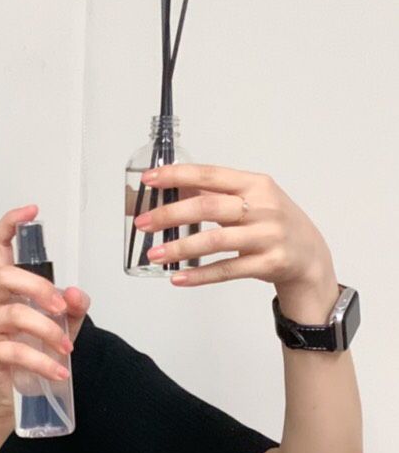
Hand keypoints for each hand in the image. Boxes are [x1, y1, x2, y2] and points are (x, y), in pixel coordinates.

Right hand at [0, 205, 91, 432]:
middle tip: (62, 310)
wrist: (4, 401)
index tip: (32, 211)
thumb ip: (70, 309)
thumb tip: (76, 293)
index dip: (10, 224)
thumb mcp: (57, 330)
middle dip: (40, 289)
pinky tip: (59, 370)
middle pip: (5, 276)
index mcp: (1, 291)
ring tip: (67, 348)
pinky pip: (14, 350)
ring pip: (13, 313)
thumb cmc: (26, 360)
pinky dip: (43, 360)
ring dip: (47, 330)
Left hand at [136, 164, 338, 318]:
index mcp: (256, 185)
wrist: (310, 256)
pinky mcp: (270, 263)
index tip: (149, 179)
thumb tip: (170, 188)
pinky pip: (228, 269)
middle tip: (142, 224)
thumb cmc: (272, 223)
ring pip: (216, 240)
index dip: (177, 175)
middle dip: (170, 214)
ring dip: (180, 248)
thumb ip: (214, 194)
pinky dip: (199, 275)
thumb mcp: (251, 200)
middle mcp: (264, 207)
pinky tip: (178, 277)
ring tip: (154, 253)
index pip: (210, 175)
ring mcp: (268, 236)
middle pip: (208, 207)